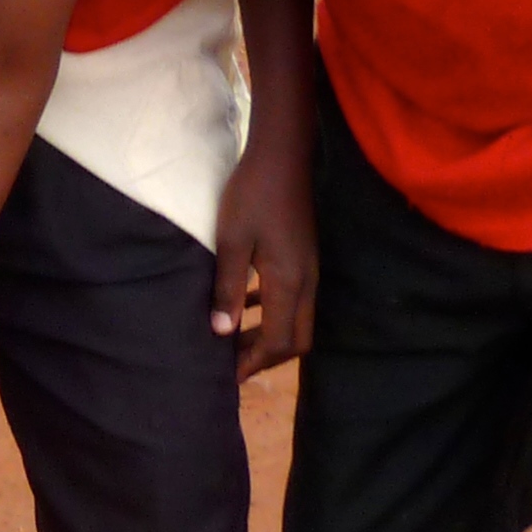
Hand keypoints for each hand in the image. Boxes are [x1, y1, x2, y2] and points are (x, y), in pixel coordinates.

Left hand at [208, 139, 316, 380]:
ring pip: (296, 321)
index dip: (253, 364)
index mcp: (289, 282)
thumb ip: (227, 287)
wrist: (283, 154)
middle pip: (295, 340)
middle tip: (231, 365)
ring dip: (268, 336)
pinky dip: (271, 313)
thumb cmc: (252, 194)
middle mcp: (306, 282)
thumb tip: (222, 333)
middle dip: (265, 357)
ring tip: (233, 342)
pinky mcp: (304, 257)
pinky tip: (245, 306)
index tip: (226, 377)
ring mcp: (309, 269)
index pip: (278, 342)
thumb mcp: (231, 240)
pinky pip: (294, 300)